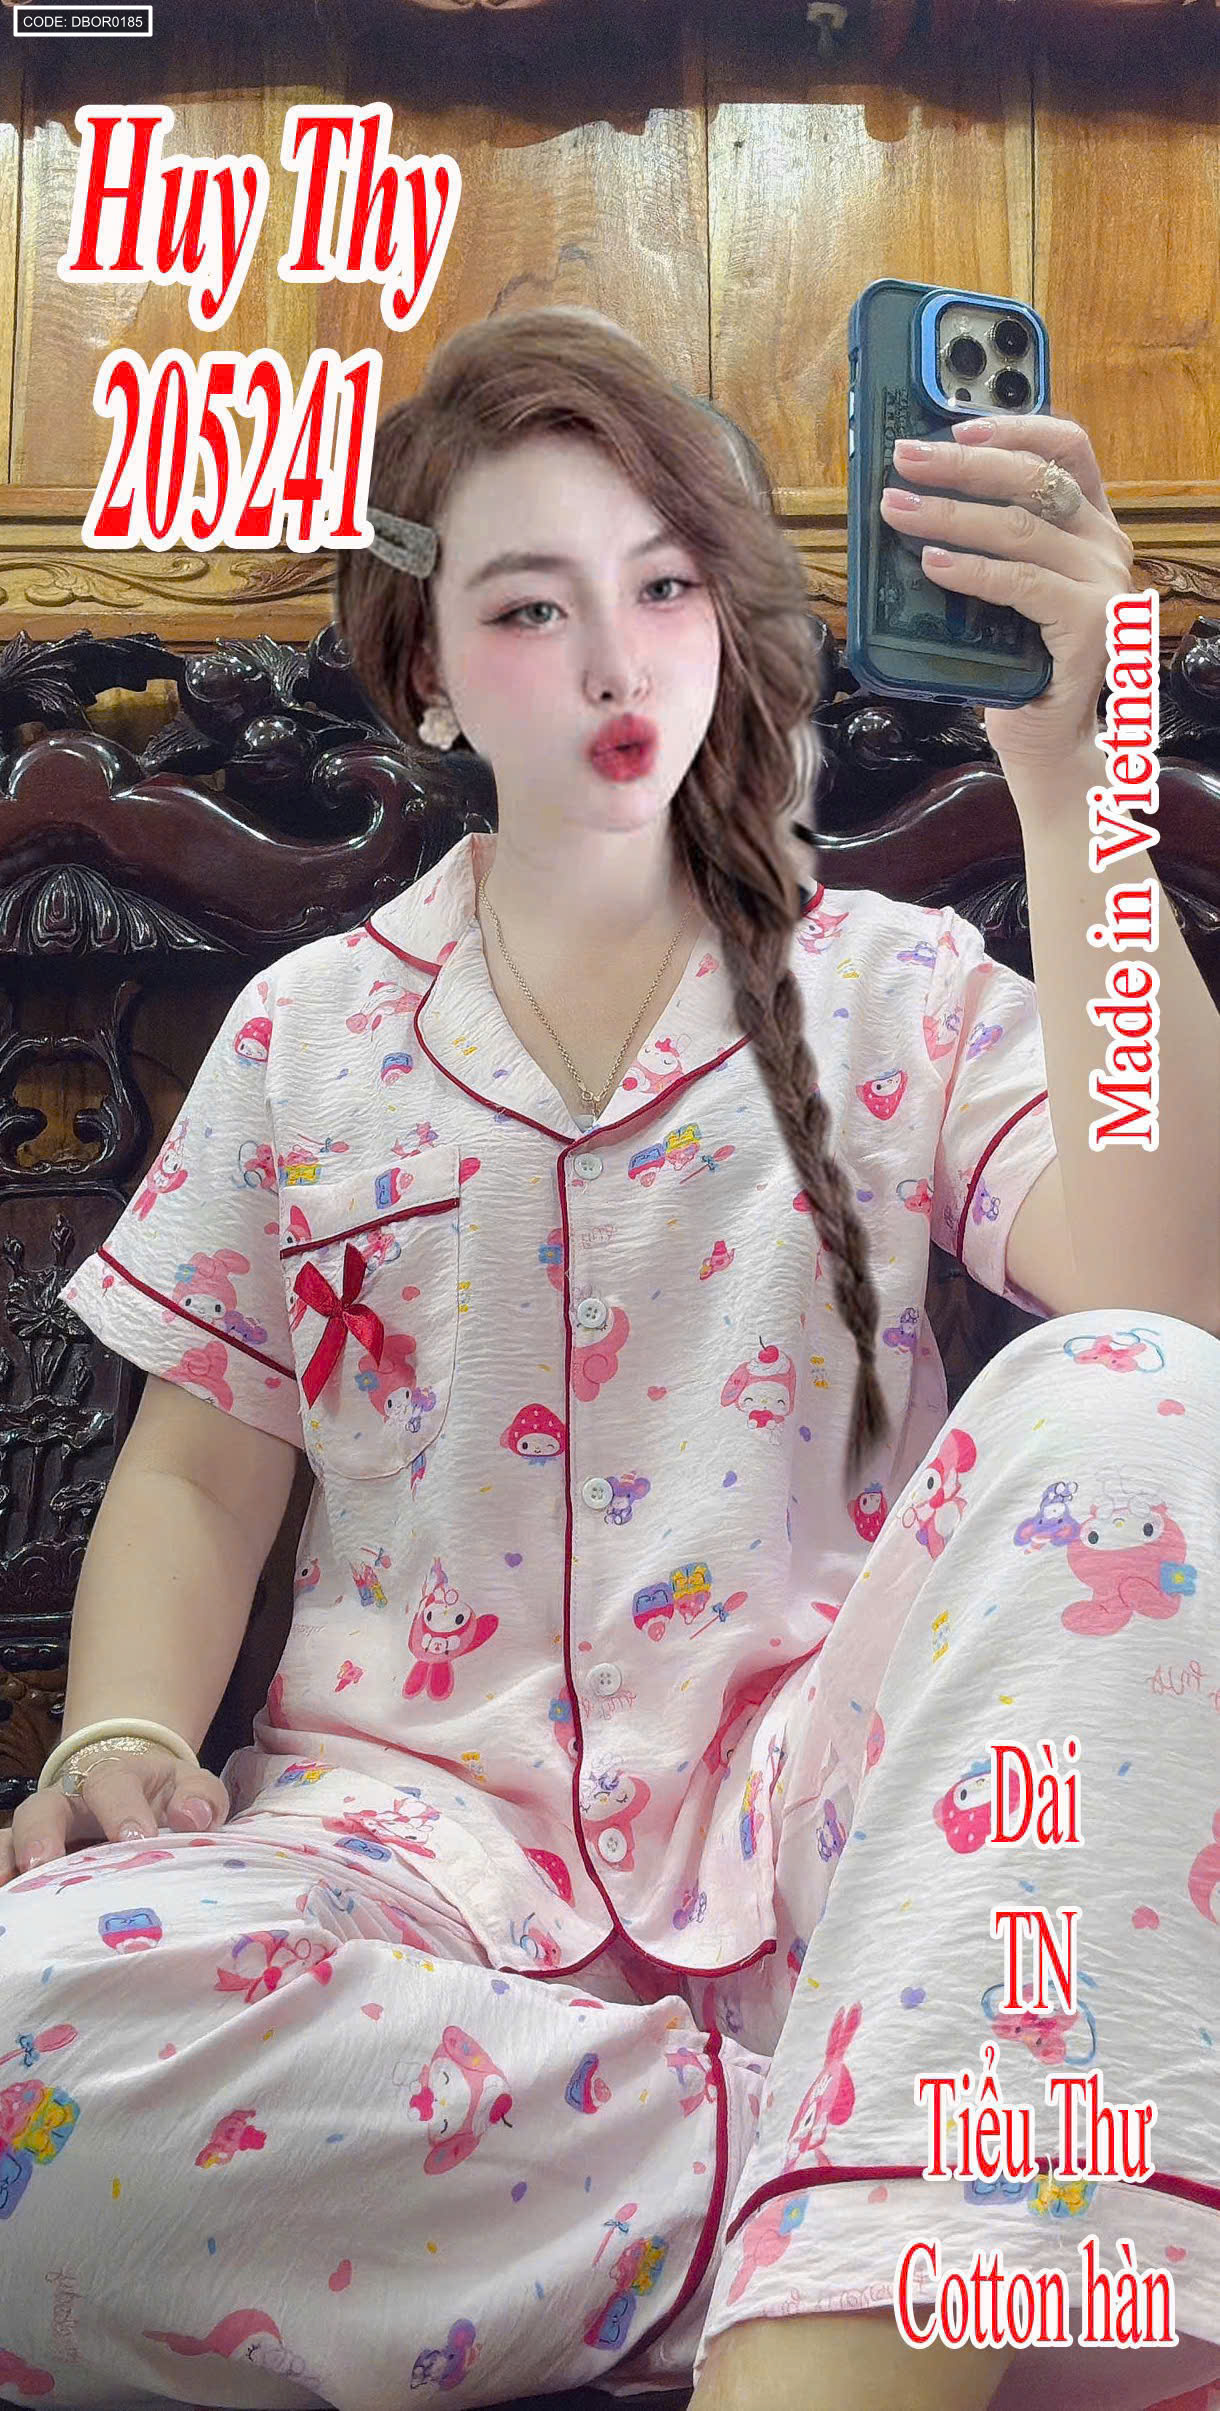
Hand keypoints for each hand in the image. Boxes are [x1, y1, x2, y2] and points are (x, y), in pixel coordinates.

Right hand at [0, 1745, 231, 1884]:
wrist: (144, 1793)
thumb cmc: (168, 1797)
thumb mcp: (190, 1788)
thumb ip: (200, 1798)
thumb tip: (193, 1817)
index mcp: (115, 1777)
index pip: (112, 1784)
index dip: (122, 1810)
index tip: (138, 1838)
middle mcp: (70, 1800)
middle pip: (45, 1807)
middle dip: (43, 1834)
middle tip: (45, 1864)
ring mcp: (48, 1829)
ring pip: (18, 1835)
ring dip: (12, 1858)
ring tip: (7, 1887)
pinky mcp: (36, 1854)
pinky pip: (9, 1858)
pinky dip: (5, 1873)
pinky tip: (7, 1904)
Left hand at [880, 412, 1138, 781]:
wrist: (1049, 739)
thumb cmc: (1018, 661)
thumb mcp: (1005, 588)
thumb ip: (988, 540)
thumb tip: (917, 495)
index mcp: (1091, 523)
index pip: (1067, 448)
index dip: (1013, 428)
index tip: (955, 428)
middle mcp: (1106, 545)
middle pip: (1036, 479)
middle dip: (962, 465)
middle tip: (906, 461)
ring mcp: (1103, 584)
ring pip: (1021, 528)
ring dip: (950, 514)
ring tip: (899, 511)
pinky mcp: (1088, 625)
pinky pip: (1021, 583)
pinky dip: (972, 569)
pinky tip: (934, 564)